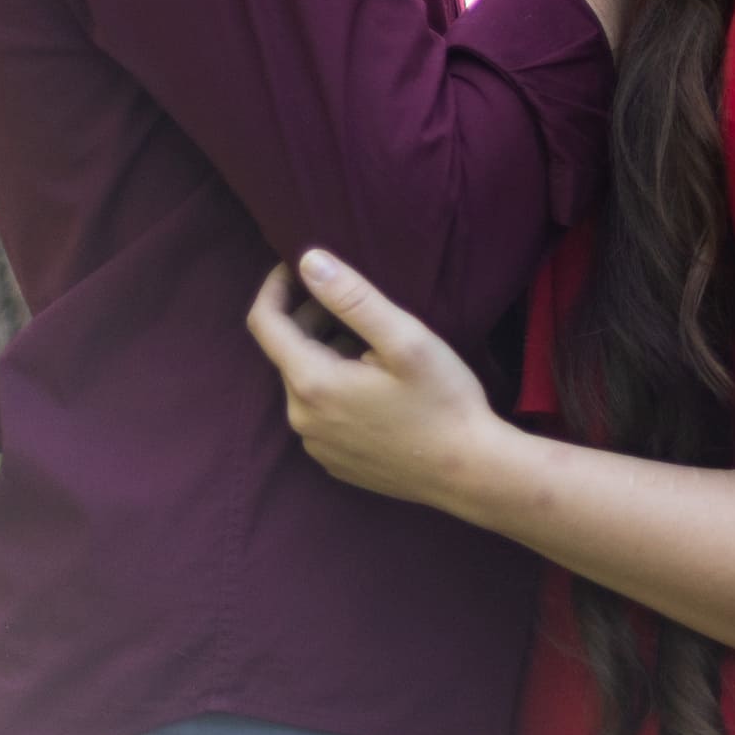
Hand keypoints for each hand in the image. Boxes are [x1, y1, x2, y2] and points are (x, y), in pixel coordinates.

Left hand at [245, 251, 508, 513]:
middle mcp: (301, 418)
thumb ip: (352, 298)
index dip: (275, 287)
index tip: (295, 263)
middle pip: (287, 353)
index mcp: (312, 383)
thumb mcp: (404, 339)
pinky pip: (320, 412)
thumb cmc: (442, 401)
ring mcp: (316, 445)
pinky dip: (336, 388)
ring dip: (326, 355)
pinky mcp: (334, 461)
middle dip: (310, 320)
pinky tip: (377, 386)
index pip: (265, 324)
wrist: (469, 473)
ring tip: (373, 345)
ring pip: (306, 383)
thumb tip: (307, 261)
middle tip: (355, 303)